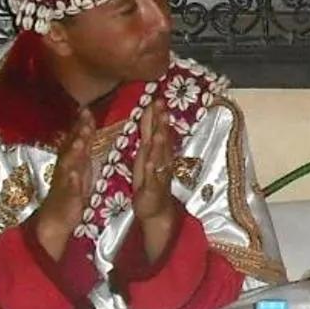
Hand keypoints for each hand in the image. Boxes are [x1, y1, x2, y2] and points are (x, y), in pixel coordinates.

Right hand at [31, 110, 96, 259]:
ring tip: (79, 141)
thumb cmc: (71, 192)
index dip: (82, 124)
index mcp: (72, 161)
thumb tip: (88, 129)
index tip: (87, 108)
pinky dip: (72, 181)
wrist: (57, 220)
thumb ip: (83, 150)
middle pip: (72, 147)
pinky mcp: (67, 197)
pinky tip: (74, 174)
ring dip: (73, 152)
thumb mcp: (80, 168)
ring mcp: (65, 182)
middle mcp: (66, 167)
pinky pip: (69, 188)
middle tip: (85, 116)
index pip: (77, 139)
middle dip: (78, 132)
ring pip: (69, 164)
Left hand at [130, 102, 181, 260]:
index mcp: (156, 152)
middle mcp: (160, 161)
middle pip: (161, 140)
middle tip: (162, 108)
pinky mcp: (152, 189)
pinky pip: (153, 179)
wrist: (155, 209)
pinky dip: (152, 171)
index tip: (157, 99)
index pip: (157, 130)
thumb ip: (148, 135)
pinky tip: (151, 164)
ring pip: (159, 158)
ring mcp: (158, 175)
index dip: (157, 116)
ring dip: (160, 146)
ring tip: (159, 133)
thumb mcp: (147, 155)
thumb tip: (150, 114)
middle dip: (161, 125)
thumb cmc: (150, 181)